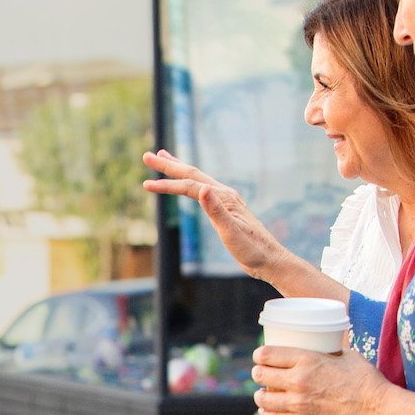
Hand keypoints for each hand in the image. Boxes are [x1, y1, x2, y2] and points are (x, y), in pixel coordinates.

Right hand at [141, 149, 286, 278]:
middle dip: (169, 165)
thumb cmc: (250, 248)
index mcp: (224, 197)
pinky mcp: (225, 209)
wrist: (269, 259)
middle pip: (192, 174)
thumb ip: (216, 209)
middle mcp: (224, 194)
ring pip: (197, 179)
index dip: (167, 185)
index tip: (146, 184)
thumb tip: (202, 188)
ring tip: (165, 158)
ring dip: (179, 169)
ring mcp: (225, 201)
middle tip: (147, 156)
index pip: (190, 186)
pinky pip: (202, 190)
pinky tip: (188, 185)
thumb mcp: (231, 231)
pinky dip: (190, 183)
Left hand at [251, 344, 395, 414]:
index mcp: (307, 361)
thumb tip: (318, 348)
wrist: (376, 409)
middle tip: (261, 372)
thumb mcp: (346, 355)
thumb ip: (326, 352)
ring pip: (262, 399)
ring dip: (260, 394)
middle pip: (260, 375)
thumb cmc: (365, 379)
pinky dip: (266, 412)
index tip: (261, 355)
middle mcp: (298, 381)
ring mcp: (298, 404)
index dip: (260, 354)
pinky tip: (268, 409)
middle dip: (258, 372)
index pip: (268, 355)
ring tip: (263, 392)